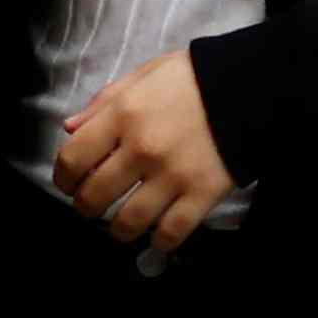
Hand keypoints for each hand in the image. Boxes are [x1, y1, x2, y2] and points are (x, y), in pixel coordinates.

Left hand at [50, 45, 236, 260]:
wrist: (254, 87)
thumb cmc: (195, 78)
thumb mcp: (143, 76)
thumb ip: (104, 103)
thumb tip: (70, 129)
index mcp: (123, 115)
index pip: (73, 158)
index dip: (63, 178)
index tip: (68, 184)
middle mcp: (142, 148)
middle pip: (96, 195)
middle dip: (86, 207)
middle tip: (92, 208)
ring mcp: (173, 175)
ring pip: (130, 220)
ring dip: (118, 230)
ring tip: (121, 228)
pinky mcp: (203, 193)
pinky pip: (172, 231)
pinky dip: (160, 240)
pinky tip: (157, 236)